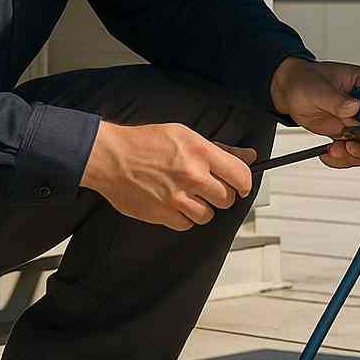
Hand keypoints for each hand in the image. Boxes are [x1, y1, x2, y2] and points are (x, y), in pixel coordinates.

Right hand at [79, 121, 256, 230]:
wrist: (110, 158)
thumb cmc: (145, 143)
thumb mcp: (185, 135)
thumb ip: (221, 149)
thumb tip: (249, 156)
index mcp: (200, 152)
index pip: (241, 176)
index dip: (243, 183)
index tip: (239, 185)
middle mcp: (192, 175)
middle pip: (226, 199)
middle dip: (219, 195)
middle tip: (205, 187)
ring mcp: (177, 197)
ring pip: (208, 215)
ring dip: (201, 208)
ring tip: (186, 195)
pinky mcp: (163, 214)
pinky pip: (187, 224)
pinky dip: (183, 217)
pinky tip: (173, 203)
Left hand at [271, 58, 359, 168]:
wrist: (290, 91)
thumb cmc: (305, 80)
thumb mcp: (318, 88)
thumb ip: (336, 99)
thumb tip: (354, 106)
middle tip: (351, 148)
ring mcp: (358, 120)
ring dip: (353, 154)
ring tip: (334, 151)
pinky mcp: (348, 133)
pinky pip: (354, 152)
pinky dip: (343, 158)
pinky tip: (329, 154)